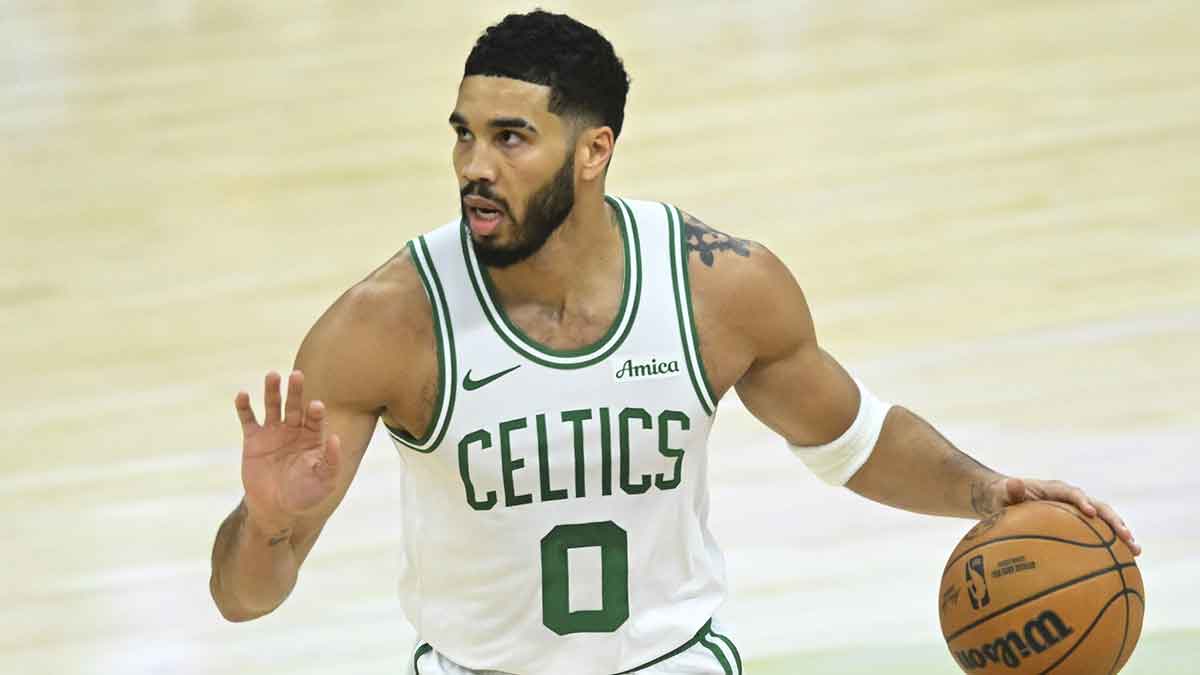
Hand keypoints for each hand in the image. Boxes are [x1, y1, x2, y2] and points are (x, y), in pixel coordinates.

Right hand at [234, 370, 342, 534]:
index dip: (315, 412)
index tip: (315, 406)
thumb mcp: (324, 481)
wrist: (276, 508)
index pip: (315, 419)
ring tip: (272, 375)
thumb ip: (331, 460)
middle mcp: (294, 429)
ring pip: (273, 406)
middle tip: (297, 375)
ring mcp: (273, 432)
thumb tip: (336, 438)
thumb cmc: (305, 495)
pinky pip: (248, 419)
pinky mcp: (253, 439)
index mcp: (313, 437)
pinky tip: (243, 395)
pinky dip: (244, 407)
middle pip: (295, 405)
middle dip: (296, 391)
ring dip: (272, 391)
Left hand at [986, 477, 1140, 555]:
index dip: (1083, 501)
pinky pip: (1098, 535)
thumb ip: (1010, 490)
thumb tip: (1013, 483)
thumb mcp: (1001, 493)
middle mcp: (1072, 499)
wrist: (1005, 500)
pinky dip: (1110, 547)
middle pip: (1099, 508)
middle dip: (1114, 522)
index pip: (1073, 494)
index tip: (1090, 513)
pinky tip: (1122, 566)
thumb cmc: (1002, 497)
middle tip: (1127, 537)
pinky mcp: (1080, 525)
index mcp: (1055, 490)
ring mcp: (1078, 513)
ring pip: (1105, 522)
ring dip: (1121, 535)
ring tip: (1136, 552)